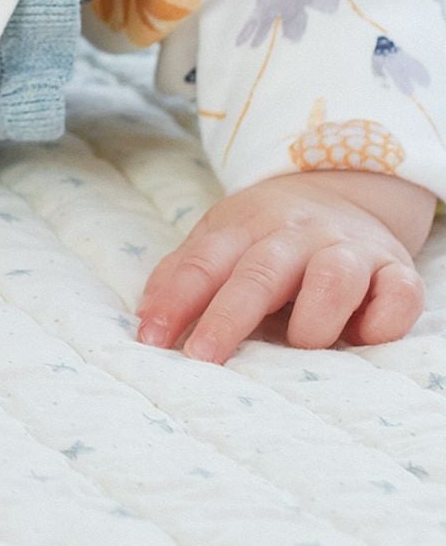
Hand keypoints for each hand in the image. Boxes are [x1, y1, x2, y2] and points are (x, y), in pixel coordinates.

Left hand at [136, 169, 433, 365]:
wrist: (341, 187)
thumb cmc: (268, 233)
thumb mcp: (220, 238)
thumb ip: (183, 275)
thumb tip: (146, 322)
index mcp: (246, 226)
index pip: (205, 262)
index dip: (175, 300)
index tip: (151, 340)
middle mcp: (298, 234)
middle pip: (261, 273)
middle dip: (229, 318)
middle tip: (202, 358)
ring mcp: (349, 250)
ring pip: (334, 278)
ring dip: (313, 321)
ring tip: (300, 344)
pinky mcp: (397, 270)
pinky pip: (399, 297)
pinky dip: (383, 322)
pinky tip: (362, 337)